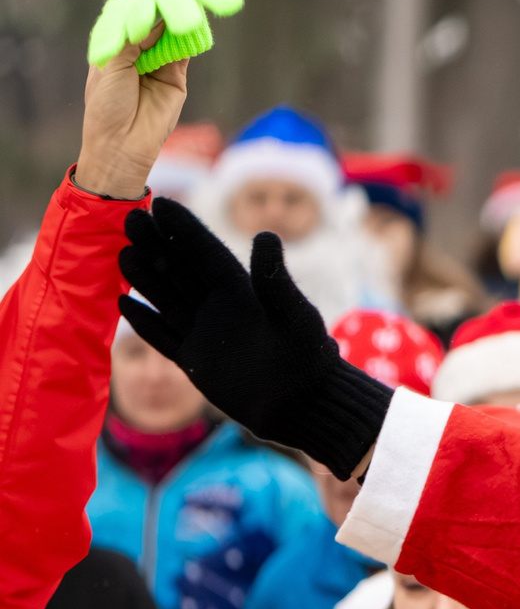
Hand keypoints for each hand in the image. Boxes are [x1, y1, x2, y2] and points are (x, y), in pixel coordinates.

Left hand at [75, 0, 195, 200]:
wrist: (123, 143)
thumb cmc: (107, 104)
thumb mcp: (113, 64)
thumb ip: (135, 37)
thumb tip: (159, 12)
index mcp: (114, 37)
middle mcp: (137, 43)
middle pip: (155, 5)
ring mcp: (159, 58)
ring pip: (174, 23)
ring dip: (184, 1)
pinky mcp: (178, 75)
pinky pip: (187, 47)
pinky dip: (193, 30)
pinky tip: (199, 12)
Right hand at [117, 200, 391, 478]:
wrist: (304, 405)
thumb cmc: (308, 357)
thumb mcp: (293, 315)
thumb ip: (273, 279)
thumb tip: (265, 234)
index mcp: (242, 291)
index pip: (206, 252)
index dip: (183, 228)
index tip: (158, 203)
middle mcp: (220, 307)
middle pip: (180, 269)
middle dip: (155, 244)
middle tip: (130, 216)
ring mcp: (205, 333)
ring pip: (166, 298)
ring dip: (145, 277)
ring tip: (122, 252)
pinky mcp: (195, 361)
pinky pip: (163, 336)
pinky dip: (143, 322)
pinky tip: (122, 303)